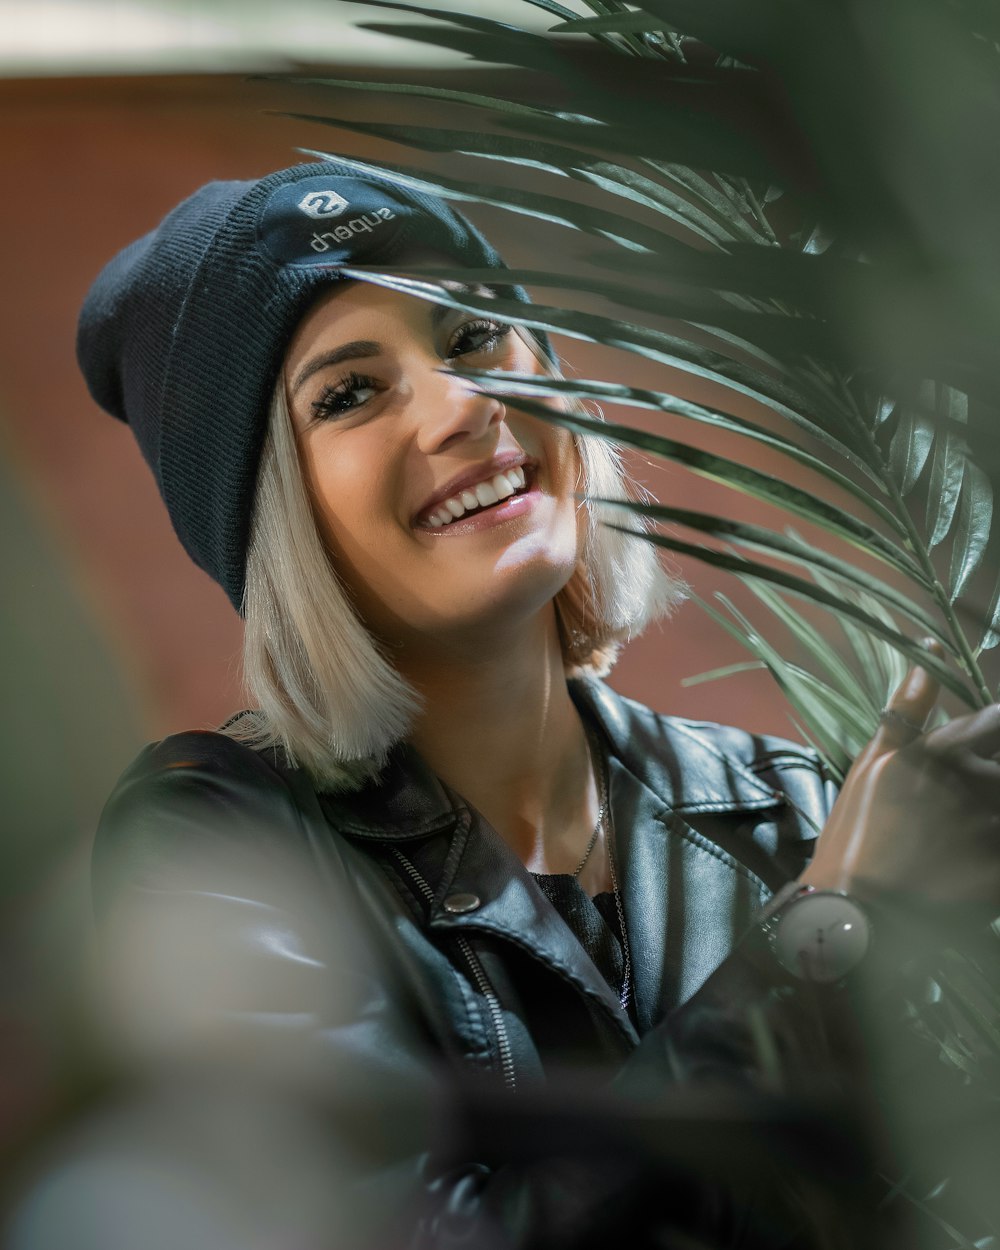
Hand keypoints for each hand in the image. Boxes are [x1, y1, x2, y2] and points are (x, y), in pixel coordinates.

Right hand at [802, 651, 999, 907]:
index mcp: (949, 750)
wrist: (857, 910)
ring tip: (964, 828)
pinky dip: (997, 848)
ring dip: (996, 807)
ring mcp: (996, 826)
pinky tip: (980, 859)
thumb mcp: (874, 764)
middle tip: (967, 798)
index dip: (997, 730)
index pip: (999, 719)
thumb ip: (908, 708)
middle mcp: (982, 781)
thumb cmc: (859, 832)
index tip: (986, 748)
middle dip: (995, 776)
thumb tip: (932, 647)